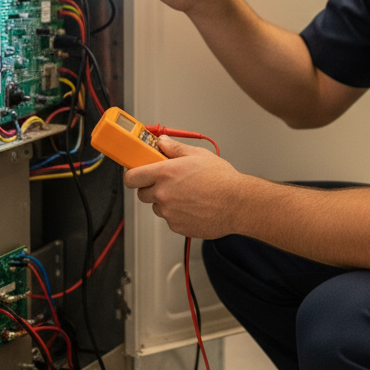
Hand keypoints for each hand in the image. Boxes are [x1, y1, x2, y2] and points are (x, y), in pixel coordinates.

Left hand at [123, 136, 246, 239]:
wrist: (237, 203)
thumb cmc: (222, 179)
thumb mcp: (198, 155)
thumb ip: (175, 148)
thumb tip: (162, 143)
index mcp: (165, 173)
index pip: (131, 177)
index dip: (133, 174)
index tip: (138, 172)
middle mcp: (163, 194)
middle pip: (142, 193)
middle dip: (151, 187)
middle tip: (167, 182)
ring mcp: (169, 212)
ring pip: (158, 207)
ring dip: (166, 201)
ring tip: (187, 195)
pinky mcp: (177, 226)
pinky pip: (170, 219)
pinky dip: (177, 213)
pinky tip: (193, 206)